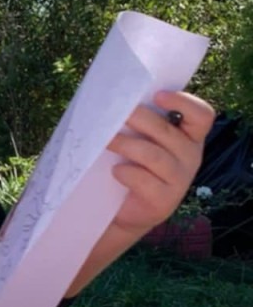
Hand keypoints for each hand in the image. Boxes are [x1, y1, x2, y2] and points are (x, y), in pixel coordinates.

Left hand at [107, 91, 214, 234]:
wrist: (123, 212)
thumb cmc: (130, 165)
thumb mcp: (138, 140)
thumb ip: (138, 122)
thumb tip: (114, 100)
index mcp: (188, 137)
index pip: (201, 115)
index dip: (184, 102)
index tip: (157, 95)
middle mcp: (190, 156)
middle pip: (167, 131)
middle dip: (138, 119)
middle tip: (112, 115)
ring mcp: (180, 180)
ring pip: (153, 155)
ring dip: (125, 144)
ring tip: (105, 142)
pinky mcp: (164, 201)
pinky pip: (144, 180)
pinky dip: (127, 172)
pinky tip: (116, 170)